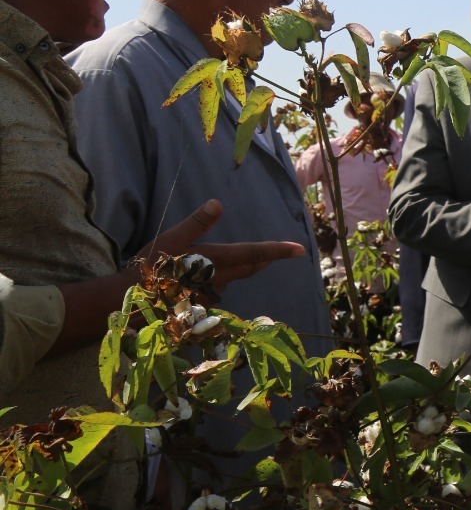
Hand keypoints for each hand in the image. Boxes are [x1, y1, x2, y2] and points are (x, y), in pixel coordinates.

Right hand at [141, 199, 305, 291]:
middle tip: (280, 252)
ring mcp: (213, 295)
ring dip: (235, 269)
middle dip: (265, 258)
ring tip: (221, 260)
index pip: (254, 253)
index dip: (278, 250)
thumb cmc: (150, 267)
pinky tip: (196, 279)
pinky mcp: (203, 306)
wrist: (130, 302)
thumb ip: (196, 223)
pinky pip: (216, 289)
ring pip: (232, 278)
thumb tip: (217, 203)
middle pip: (250, 267)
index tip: (300, 249)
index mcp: (216, 260)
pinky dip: (214, 281)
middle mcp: (220, 279)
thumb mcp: (170, 239)